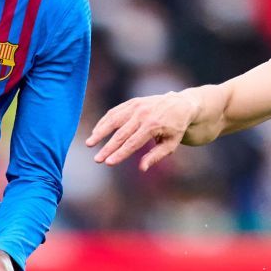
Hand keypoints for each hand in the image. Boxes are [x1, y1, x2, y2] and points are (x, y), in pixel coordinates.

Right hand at [86, 90, 203, 169]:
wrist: (181, 104)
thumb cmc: (176, 128)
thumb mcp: (171, 144)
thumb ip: (156, 156)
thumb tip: (142, 168)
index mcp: (153, 126)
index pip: (132, 143)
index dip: (119, 154)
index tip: (108, 163)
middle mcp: (143, 114)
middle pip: (120, 134)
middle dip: (107, 148)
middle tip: (97, 160)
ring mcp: (136, 106)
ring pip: (113, 120)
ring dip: (100, 132)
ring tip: (89, 143)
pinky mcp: (132, 102)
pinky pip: (115, 112)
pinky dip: (104, 122)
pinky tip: (96, 132)